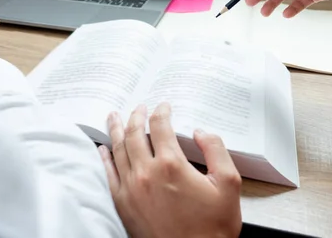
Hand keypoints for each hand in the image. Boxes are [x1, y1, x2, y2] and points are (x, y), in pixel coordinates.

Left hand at [98, 103, 241, 237]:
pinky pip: (109, 174)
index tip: (164, 106)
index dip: (162, 111)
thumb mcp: (228, 185)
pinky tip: (103, 149)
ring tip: (114, 116)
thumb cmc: (212, 227)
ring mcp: (131, 188)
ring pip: (118, 150)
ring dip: (116, 129)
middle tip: (139, 107)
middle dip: (136, 115)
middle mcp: (147, 173)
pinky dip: (105, 158)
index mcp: (172, 164)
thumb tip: (201, 132)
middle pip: (134, 133)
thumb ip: (217, 151)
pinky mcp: (122, 204)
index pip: (160, 126)